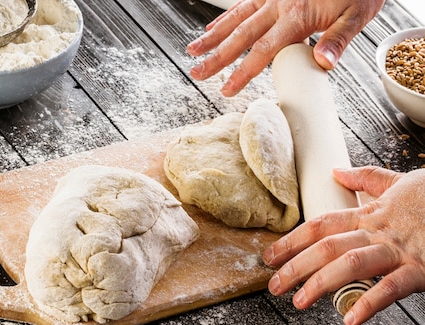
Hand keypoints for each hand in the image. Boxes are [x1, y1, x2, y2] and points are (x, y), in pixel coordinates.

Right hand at [187, 0, 383, 95]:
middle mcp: (279, 4)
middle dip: (216, 57)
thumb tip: (322, 63)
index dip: (243, 72)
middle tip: (197, 73)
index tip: (227, 89)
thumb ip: (338, 39)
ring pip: (236, 19)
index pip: (264, 50)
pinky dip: (226, 17)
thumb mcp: (358, 15)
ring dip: (213, 36)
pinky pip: (243, 4)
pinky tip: (212, 27)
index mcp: (298, 15)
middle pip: (241, 36)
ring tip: (192, 50)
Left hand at [262, 166, 424, 324]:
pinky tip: (351, 317)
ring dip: (321, 283)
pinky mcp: (421, 268)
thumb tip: (337, 172)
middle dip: (295, 267)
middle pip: (326, 246)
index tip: (269, 256)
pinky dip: (370, 302)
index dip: (291, 240)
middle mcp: (377, 231)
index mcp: (369, 214)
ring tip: (299, 302)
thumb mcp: (398, 182)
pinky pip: (392, 287)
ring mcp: (399, 250)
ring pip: (351, 263)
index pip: (320, 225)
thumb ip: (366, 179)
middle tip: (273, 286)